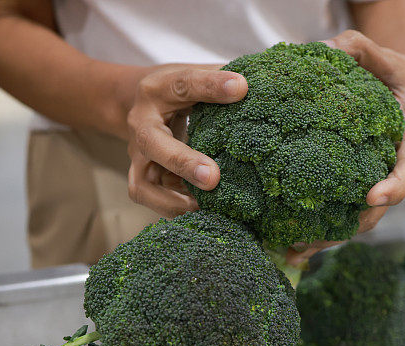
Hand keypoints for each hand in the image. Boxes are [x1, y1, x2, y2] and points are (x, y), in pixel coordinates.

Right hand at [126, 65, 247, 217]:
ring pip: (144, 184)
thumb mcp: (197, 75)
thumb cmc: (179, 91)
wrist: (137, 104)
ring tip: (207, 206)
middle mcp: (142, 123)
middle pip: (154, 144)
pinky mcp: (141, 178)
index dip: (211, 85)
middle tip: (213, 177)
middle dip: (183, 162)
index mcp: (159, 89)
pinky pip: (151, 201)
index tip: (241, 87)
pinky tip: (204, 212)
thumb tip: (267, 82)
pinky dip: (175, 210)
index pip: (183, 84)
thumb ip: (224, 77)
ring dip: (174, 200)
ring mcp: (138, 155)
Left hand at [286, 30, 404, 264]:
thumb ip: (361, 49)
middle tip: (312, 241)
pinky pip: (345, 210)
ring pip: (360, 218)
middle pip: (379, 209)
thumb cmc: (403, 72)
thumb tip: (325, 48)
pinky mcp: (364, 183)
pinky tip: (292, 240)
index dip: (393, 186)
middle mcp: (398, 167)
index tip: (371, 198)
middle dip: (348, 228)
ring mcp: (381, 179)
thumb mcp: (389, 56)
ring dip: (329, 237)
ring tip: (293, 252)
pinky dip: (323, 226)